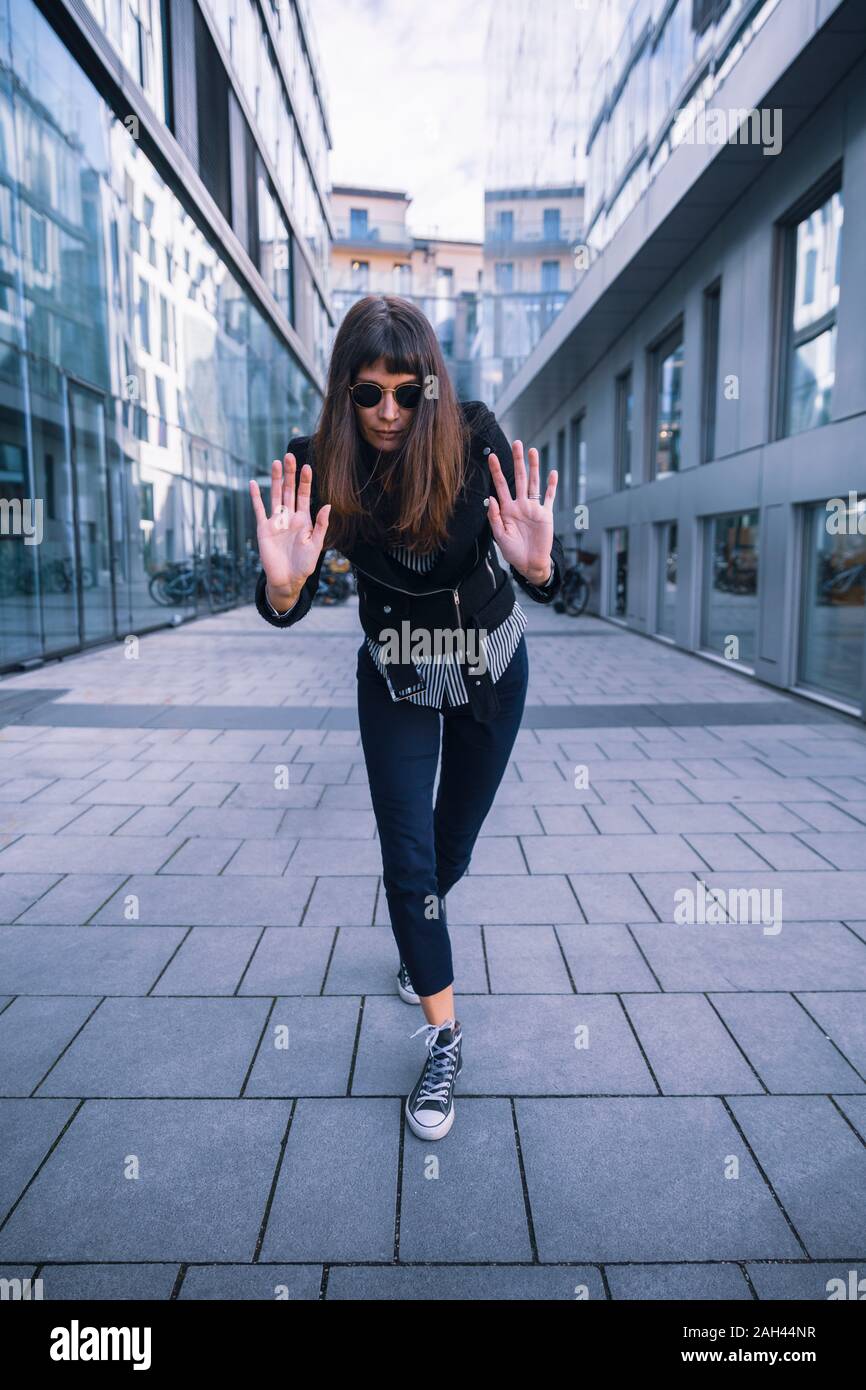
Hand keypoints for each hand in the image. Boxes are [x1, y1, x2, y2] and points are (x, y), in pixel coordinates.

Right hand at [249, 455, 330, 594]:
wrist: (287, 580)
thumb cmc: (304, 565)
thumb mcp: (316, 545)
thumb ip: (321, 525)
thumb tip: (327, 506)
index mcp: (303, 520)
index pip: (304, 496)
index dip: (305, 481)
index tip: (307, 466)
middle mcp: (289, 517)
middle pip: (288, 490)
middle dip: (289, 474)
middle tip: (289, 455)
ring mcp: (275, 521)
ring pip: (274, 495)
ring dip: (275, 480)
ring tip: (276, 463)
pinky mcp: (264, 529)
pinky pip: (258, 510)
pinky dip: (255, 497)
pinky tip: (252, 483)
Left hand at [487, 441, 557, 583]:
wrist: (529, 564)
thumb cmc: (513, 552)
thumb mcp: (500, 536)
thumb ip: (494, 517)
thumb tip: (490, 498)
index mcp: (507, 509)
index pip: (500, 485)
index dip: (496, 471)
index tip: (491, 456)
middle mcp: (520, 505)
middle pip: (519, 478)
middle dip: (517, 461)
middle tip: (517, 443)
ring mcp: (534, 508)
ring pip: (534, 483)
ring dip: (534, 467)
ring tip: (532, 451)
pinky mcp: (545, 515)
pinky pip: (549, 498)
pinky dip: (551, 486)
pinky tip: (552, 473)